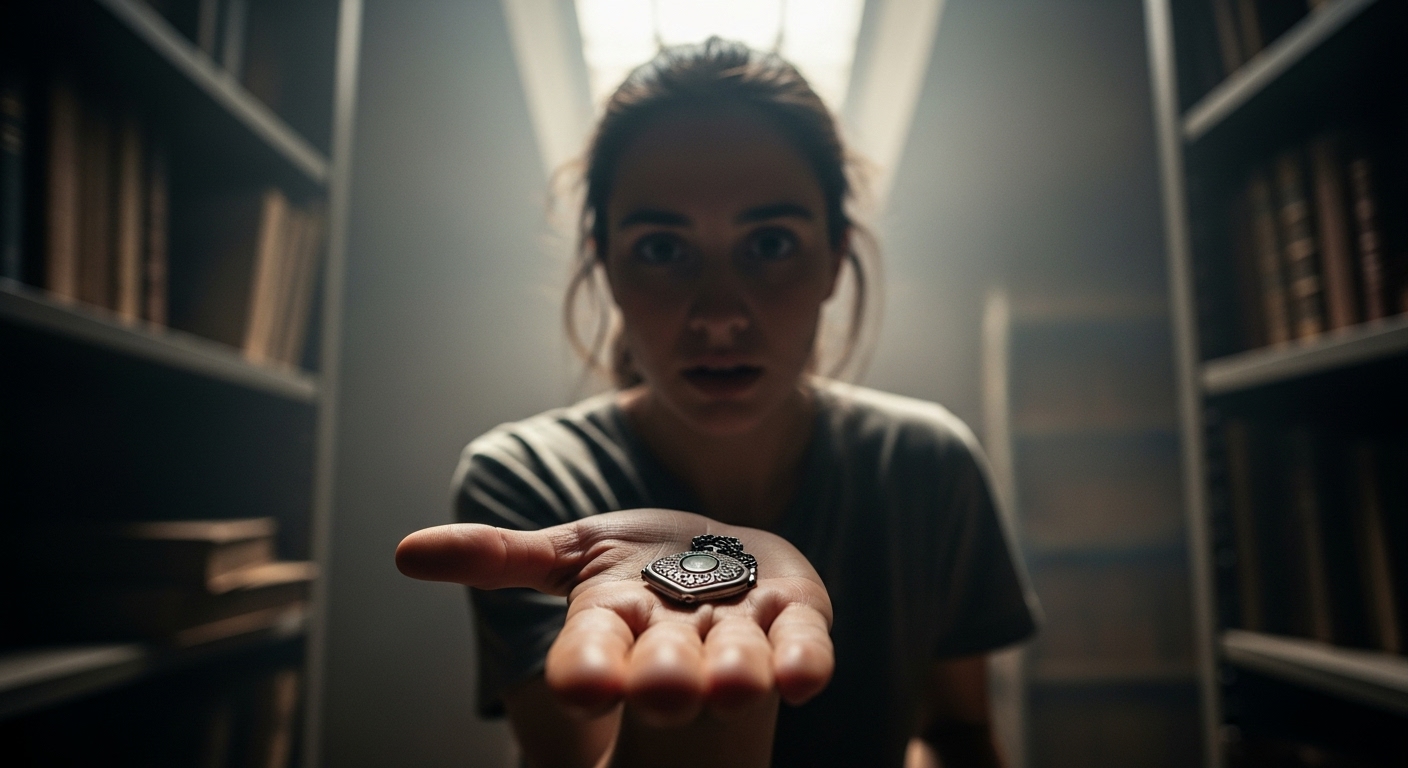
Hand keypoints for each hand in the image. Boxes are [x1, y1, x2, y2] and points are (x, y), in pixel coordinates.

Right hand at [395, 509, 833, 726]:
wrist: (726, 554)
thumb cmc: (639, 563)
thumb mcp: (572, 551)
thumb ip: (499, 557)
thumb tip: (406, 553)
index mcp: (614, 623)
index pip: (592, 654)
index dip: (588, 670)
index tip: (587, 689)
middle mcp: (674, 639)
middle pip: (664, 666)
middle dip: (664, 679)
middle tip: (665, 695)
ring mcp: (739, 631)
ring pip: (736, 661)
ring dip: (735, 675)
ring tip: (733, 689)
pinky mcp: (796, 615)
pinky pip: (804, 644)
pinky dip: (804, 661)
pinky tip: (805, 680)